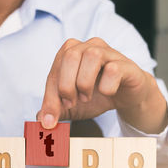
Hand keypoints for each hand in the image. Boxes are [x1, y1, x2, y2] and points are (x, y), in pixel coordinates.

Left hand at [37, 37, 167, 133]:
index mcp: (69, 53)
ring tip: (85, 98)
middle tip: (70, 103)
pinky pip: (114, 69)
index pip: (53, 72)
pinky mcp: (126, 64)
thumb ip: (55, 110)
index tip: (51, 118)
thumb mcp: (71, 105)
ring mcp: (108, 52)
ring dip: (85, 83)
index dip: (50, 96)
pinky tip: (106, 93)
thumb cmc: (95, 96)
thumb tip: (42, 120)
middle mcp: (88, 46)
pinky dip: (107, 86)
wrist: (126, 97)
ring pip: (92, 56)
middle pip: (70, 56)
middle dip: (66, 85)